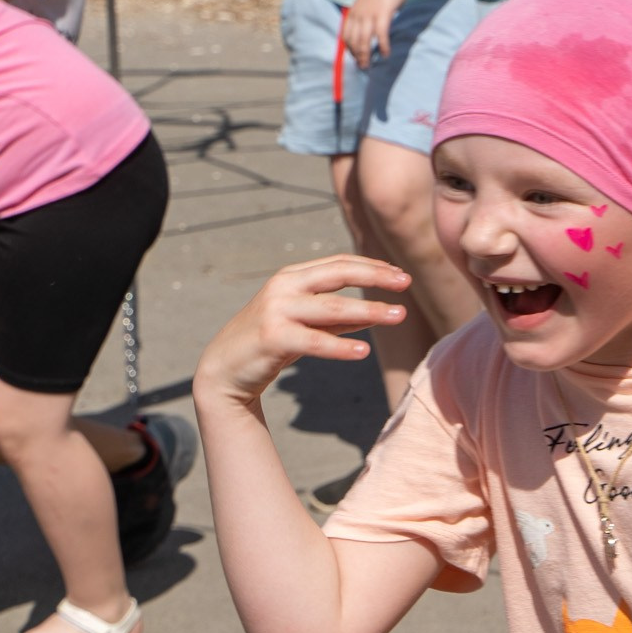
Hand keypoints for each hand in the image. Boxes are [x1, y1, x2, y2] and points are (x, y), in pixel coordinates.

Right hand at [196, 255, 409, 403]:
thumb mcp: (308, 322)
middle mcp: (283, 287)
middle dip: (375, 277)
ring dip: (370, 310)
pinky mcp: (271, 337)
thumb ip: (341, 317)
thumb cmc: (271, 341)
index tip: (402, 276)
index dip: (372, 267)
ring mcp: (276, 310)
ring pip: (332, 307)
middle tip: (407, 283)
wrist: (224, 368)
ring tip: (400, 315)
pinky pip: (314, 341)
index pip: (339, 263)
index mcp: (292, 277)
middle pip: (338, 275)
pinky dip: (340, 346)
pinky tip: (364, 352)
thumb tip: (380, 312)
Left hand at [343, 0, 406, 65]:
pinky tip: (386, 54)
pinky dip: (383, 46)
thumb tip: (372, 24)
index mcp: (354, 11)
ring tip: (369, 65)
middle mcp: (359, 14)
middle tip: (363, 67)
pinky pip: (381, 35)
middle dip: (357, 56)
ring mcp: (370, 14)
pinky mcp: (383, 14)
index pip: (346, 35)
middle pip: (354, 40)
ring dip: (366, 55)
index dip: (349, 48)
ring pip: (364, 40)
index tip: (356, 57)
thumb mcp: (370, 0)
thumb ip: (368, 12)